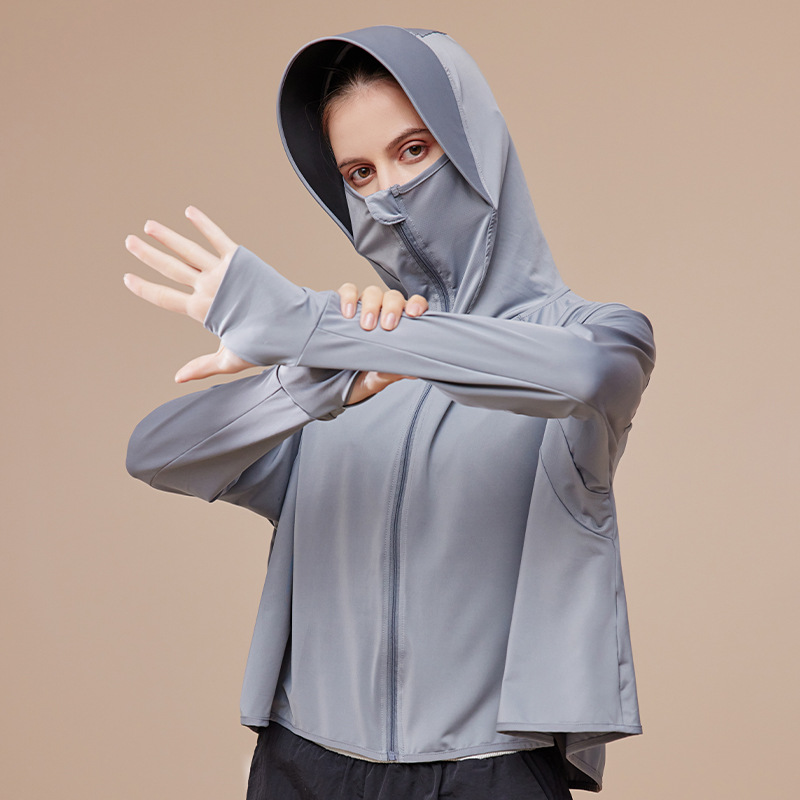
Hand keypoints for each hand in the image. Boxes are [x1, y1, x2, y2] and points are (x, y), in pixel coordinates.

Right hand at [123, 206, 254, 382]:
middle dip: (148, 255)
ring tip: (149, 226)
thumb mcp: (230, 359)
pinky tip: (190, 211)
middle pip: (171, 268)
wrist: (295, 326)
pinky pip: (217, 238)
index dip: (144, 288)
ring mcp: (224, 272)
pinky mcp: (241, 259)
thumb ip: (202, 366)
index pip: (165, 297)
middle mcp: (209, 288)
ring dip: (167, 237)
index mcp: (203, 311)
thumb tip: (177, 378)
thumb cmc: (265, 345)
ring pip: (188, 250)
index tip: (128, 278)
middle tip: (129, 242)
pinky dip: (204, 224)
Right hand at [336, 283, 428, 404]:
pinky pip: (348, 290)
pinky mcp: (344, 304)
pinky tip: (347, 314)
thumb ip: (392, 373)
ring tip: (366, 325)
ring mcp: (364, 306)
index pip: (415, 305)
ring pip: (372, 293)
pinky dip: (349, 298)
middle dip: (392, 309)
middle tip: (387, 326)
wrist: (335, 377)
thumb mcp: (378, 378)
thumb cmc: (364, 374)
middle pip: (393, 297)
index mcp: (400, 324)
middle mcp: (384, 310)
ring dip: (371, 306)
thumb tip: (412, 373)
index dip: (417, 304)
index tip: (413, 314)